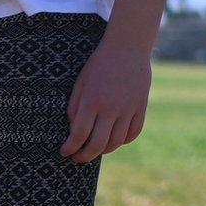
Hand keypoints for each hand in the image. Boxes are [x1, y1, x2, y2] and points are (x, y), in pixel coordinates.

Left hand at [61, 39, 150, 162]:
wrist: (128, 47)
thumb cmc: (99, 64)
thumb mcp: (80, 83)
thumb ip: (75, 108)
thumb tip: (73, 131)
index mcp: (92, 101)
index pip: (79, 134)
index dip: (70, 148)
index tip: (64, 152)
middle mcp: (111, 108)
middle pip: (97, 144)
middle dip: (85, 156)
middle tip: (77, 158)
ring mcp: (128, 108)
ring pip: (117, 142)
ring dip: (103, 151)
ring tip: (94, 150)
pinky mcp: (141, 107)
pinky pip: (134, 132)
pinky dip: (123, 142)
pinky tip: (114, 141)